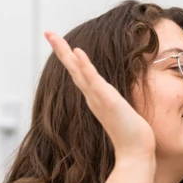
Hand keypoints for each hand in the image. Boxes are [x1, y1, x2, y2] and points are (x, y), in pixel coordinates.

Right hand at [44, 31, 154, 159]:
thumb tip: (113, 99)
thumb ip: (113, 103)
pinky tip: (77, 52)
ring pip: (78, 71)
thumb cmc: (130, 133)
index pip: (79, 73)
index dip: (69, 57)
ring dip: (66, 53)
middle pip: (73, 68)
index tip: (59, 41)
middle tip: (47, 32)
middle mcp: (92, 96)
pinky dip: (85, 66)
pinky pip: (94, 80)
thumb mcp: (120, 111)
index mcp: (95, 97)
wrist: (135, 150)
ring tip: (54, 37)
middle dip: (60, 50)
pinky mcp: (107, 101)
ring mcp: (98, 98)